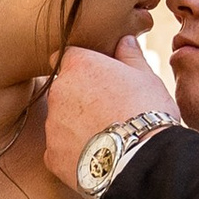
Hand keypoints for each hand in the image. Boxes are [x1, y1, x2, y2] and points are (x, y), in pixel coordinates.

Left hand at [41, 40, 177, 190]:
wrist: (141, 158)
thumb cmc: (147, 111)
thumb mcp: (146, 77)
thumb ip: (130, 55)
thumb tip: (125, 40)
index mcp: (78, 65)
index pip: (68, 56)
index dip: (82, 66)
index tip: (97, 77)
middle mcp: (57, 91)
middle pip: (63, 90)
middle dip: (79, 97)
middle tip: (107, 110)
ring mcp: (52, 125)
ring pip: (60, 120)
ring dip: (76, 125)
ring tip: (106, 137)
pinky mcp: (51, 155)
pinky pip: (60, 149)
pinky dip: (74, 152)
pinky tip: (97, 156)